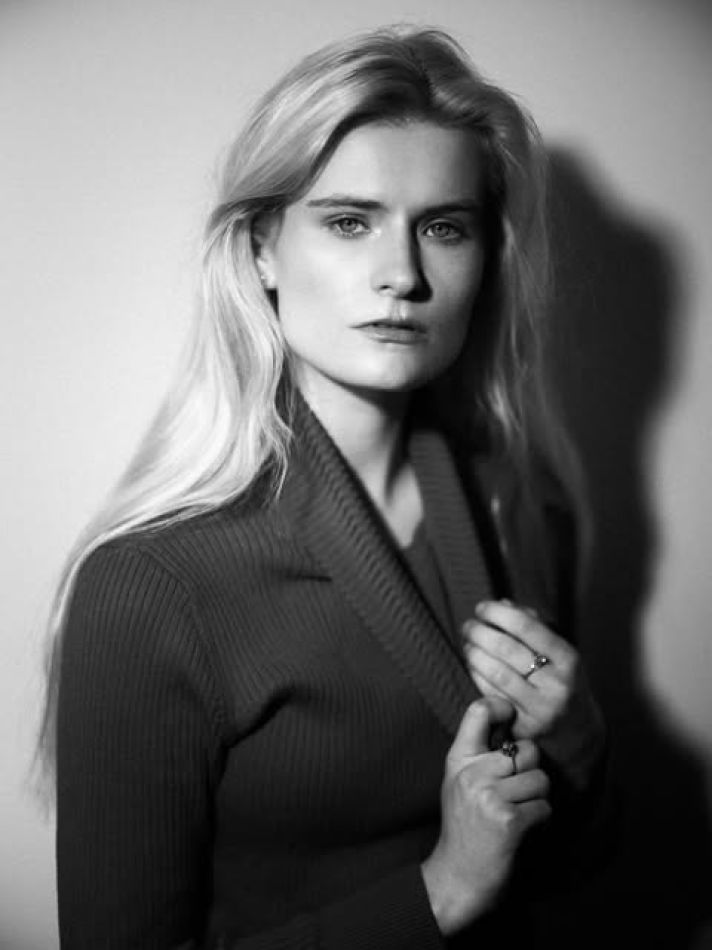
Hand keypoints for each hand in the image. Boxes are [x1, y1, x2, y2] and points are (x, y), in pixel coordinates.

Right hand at [421, 696, 549, 935]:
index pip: (478, 712)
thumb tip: (512, 725)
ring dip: (537, 798)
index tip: (509, 716)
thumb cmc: (464, 828)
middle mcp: (471, 774)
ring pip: (540, 779)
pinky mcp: (509, 821)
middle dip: (531, 771)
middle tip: (516, 791)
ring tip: (518, 811)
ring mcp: (489, 797)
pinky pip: (544, 806)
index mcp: (458, 760)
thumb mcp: (459, 783)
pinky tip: (522, 829)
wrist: (456, 878)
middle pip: (526, 750)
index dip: (501, 706)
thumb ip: (479, 755)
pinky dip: (540, 819)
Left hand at [462, 600, 604, 789]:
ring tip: (467, 642)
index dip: (497, 612)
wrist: (579, 736)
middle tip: (468, 625)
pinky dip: (476, 675)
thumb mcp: (561, 654)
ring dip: (473, 653)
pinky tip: (473, 665)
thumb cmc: (564, 683)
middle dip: (479, 631)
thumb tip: (503, 603)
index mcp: (568, 659)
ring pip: (495, 673)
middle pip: (506, 649)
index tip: (481, 607)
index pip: (526, 626)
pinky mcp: (524, 727)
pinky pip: (492, 695)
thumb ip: (535, 626)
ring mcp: (540, 709)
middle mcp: (557, 684)